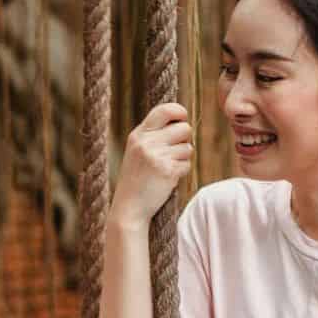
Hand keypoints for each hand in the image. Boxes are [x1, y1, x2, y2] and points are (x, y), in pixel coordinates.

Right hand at [112, 103, 192, 228]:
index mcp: (138, 134)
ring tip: (167, 168)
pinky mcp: (167, 171)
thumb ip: (154, 135)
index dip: (180, 112)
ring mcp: (157, 156)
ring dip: (183, 158)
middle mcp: (146, 142)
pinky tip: (168, 179)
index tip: (183, 118)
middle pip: (184, 128)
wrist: (129, 207)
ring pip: (188, 148)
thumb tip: (182, 122)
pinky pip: (187, 165)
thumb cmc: (136, 179)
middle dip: (185, 140)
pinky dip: (181, 172)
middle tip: (174, 152)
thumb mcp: (138, 151)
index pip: (165, 110)